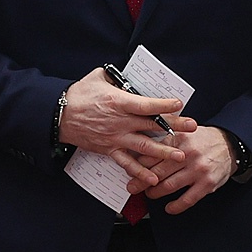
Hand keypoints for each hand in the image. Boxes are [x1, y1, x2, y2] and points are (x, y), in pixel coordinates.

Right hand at [59, 68, 195, 190]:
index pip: (146, 104)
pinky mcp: (109, 150)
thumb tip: (129, 73)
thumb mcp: (98, 77)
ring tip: (181, 156)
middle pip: (151, 125)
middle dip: (174, 126)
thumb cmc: (78, 95)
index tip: (179, 104)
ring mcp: (116, 138)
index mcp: (119, 102)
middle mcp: (120, 122)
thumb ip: (116, 76)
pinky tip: (153, 178)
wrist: (59, 116)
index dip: (164, 105)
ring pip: (144, 146)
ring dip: (163, 152)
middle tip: (192, 127)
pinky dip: (140, 172)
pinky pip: (127, 163)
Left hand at [141, 127, 236, 213]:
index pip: (153, 154)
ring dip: (155, 193)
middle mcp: (188, 154)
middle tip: (133, 187)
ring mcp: (198, 170)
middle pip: (157, 172)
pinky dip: (175, 206)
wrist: (230, 144)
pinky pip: (187, 200)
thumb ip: (166, 142)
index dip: (139, 165)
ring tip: (150, 194)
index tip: (132, 171)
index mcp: (179, 140)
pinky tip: (169, 208)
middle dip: (141, 182)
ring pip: (169, 186)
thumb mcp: (184, 134)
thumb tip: (144, 155)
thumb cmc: (204, 140)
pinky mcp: (207, 184)